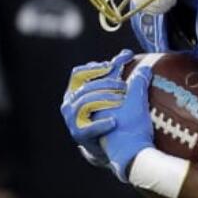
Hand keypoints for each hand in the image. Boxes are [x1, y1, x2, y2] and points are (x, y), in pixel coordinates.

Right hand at [60, 49, 133, 166]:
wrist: (106, 145)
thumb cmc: (108, 113)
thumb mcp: (109, 91)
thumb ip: (115, 73)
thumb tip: (127, 52)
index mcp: (75, 91)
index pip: (79, 73)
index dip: (95, 68)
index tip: (112, 64)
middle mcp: (70, 104)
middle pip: (85, 87)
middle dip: (105, 84)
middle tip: (124, 85)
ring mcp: (72, 119)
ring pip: (86, 104)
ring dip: (105, 99)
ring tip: (122, 99)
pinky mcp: (80, 135)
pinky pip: (89, 128)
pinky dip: (102, 124)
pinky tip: (114, 121)